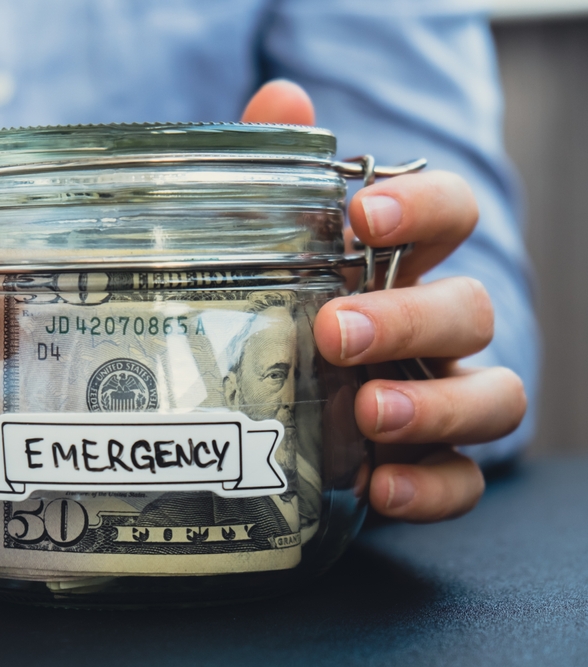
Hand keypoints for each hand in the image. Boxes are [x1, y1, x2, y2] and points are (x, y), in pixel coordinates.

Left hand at [244, 81, 526, 522]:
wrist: (261, 409)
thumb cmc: (273, 311)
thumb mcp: (257, 249)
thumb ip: (270, 175)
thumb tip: (283, 100)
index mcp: (398, 265)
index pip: (450, 214)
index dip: (424, 208)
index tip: (365, 213)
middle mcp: (432, 329)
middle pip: (472, 310)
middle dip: (410, 318)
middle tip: (335, 330)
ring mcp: (439, 397)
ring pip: (496, 398)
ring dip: (437, 405)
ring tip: (367, 411)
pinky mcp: (428, 464)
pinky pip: (464, 482)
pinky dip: (431, 488)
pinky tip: (377, 486)